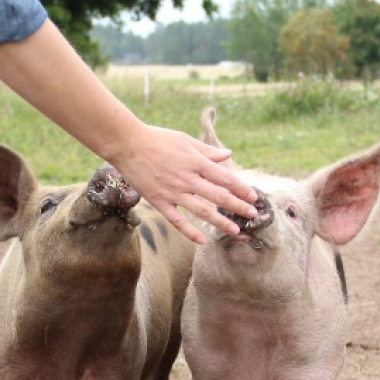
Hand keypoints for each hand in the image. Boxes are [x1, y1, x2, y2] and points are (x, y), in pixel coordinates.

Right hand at [110, 125, 258, 244]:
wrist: (127, 144)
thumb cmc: (157, 139)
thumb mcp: (185, 140)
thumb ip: (208, 151)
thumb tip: (228, 154)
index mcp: (195, 162)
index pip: (224, 178)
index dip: (241, 188)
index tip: (253, 196)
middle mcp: (187, 179)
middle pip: (218, 196)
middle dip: (237, 206)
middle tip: (252, 215)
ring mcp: (173, 192)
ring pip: (202, 211)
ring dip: (220, 222)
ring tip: (235, 230)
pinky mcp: (159, 201)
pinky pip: (177, 220)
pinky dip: (190, 231)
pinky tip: (202, 240)